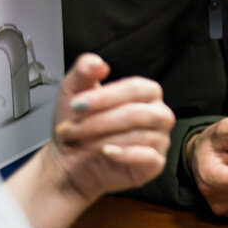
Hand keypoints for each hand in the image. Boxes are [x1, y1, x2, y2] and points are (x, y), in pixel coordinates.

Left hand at [45, 54, 174, 200]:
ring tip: (79, 142)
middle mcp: (158, 114)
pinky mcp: (155, 164)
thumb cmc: (77, 125)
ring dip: (102, 139)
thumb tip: (98, 63)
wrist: (68, 161)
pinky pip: (149, 157)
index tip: (76, 105)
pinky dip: (125, 154)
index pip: (136, 88)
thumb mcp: (72, 93)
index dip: (106, 97)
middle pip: (139, 113)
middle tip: (72, 128)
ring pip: (140, 135)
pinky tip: (105, 152)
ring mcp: (159, 139)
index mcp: (145, 93)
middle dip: (100, 122)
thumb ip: (83, 72)